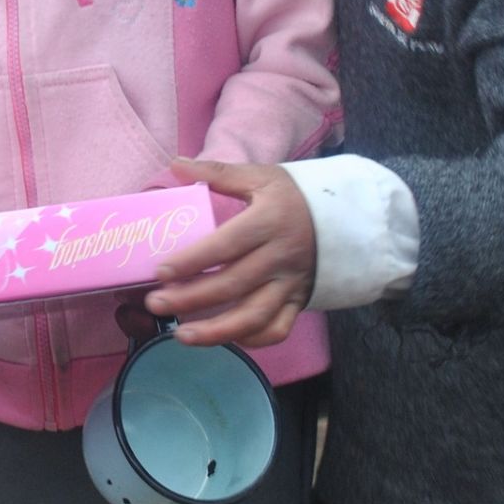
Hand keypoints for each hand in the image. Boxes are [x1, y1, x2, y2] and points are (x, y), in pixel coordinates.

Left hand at [144, 158, 316, 348]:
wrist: (348, 218)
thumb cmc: (294, 196)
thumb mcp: (260, 176)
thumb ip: (217, 172)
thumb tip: (176, 164)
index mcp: (269, 221)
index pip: (226, 245)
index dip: (192, 261)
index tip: (160, 272)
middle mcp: (280, 257)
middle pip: (233, 284)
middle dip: (191, 298)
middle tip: (155, 303)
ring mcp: (291, 284)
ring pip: (254, 316)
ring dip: (216, 331)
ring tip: (180, 335)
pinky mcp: (299, 302)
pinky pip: (277, 329)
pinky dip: (251, 339)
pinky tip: (222, 338)